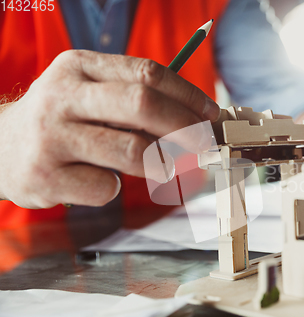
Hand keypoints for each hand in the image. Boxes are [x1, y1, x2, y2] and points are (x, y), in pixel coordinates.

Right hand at [0, 50, 219, 208]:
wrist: (0, 148)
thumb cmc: (62, 120)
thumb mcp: (88, 93)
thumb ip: (134, 100)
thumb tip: (196, 121)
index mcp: (80, 67)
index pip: (148, 73)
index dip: (187, 95)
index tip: (210, 114)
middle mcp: (62, 96)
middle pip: (142, 105)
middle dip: (185, 127)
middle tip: (205, 145)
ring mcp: (51, 137)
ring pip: (132, 152)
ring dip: (158, 164)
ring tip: (160, 167)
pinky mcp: (45, 176)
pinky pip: (106, 188)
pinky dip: (114, 189)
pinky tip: (98, 180)